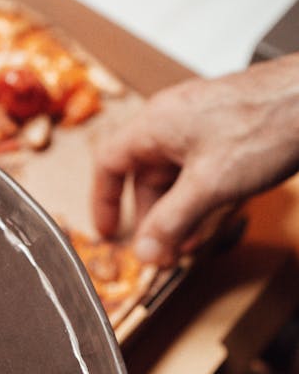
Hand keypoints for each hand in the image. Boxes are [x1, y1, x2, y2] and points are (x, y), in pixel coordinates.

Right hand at [93, 54, 298, 265]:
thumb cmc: (269, 121)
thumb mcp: (210, 184)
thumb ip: (171, 221)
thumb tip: (144, 250)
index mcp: (157, 124)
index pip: (110, 163)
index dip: (104, 201)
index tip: (110, 232)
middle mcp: (174, 122)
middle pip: (145, 177)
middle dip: (151, 218)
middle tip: (160, 252)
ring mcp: (203, 127)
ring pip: (176, 178)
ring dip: (178, 215)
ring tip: (185, 247)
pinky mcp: (229, 134)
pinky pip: (202, 174)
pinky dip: (200, 203)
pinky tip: (208, 226)